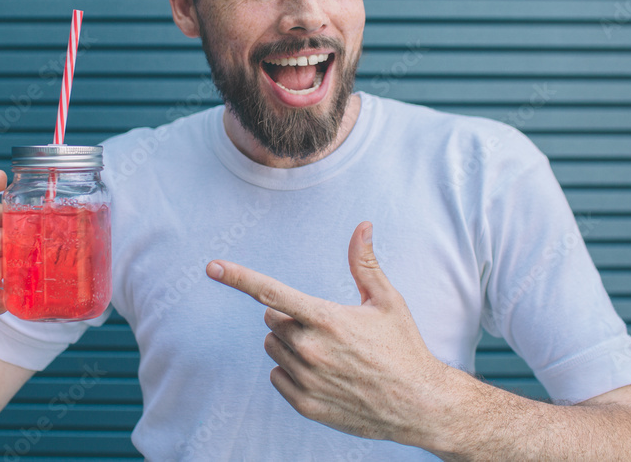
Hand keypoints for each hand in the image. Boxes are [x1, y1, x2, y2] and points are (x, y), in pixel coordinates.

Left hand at [206, 221, 450, 446]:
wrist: (418, 405)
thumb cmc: (403, 347)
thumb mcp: (387, 301)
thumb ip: (365, 263)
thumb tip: (362, 225)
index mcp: (326, 319)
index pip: (271, 292)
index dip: (238, 277)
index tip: (212, 267)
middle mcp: (310, 349)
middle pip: (272, 320)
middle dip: (290, 318)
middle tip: (326, 327)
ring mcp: (305, 379)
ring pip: (273, 348)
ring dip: (290, 345)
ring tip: (329, 353)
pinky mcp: (305, 403)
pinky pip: (277, 377)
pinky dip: (292, 372)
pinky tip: (324, 375)